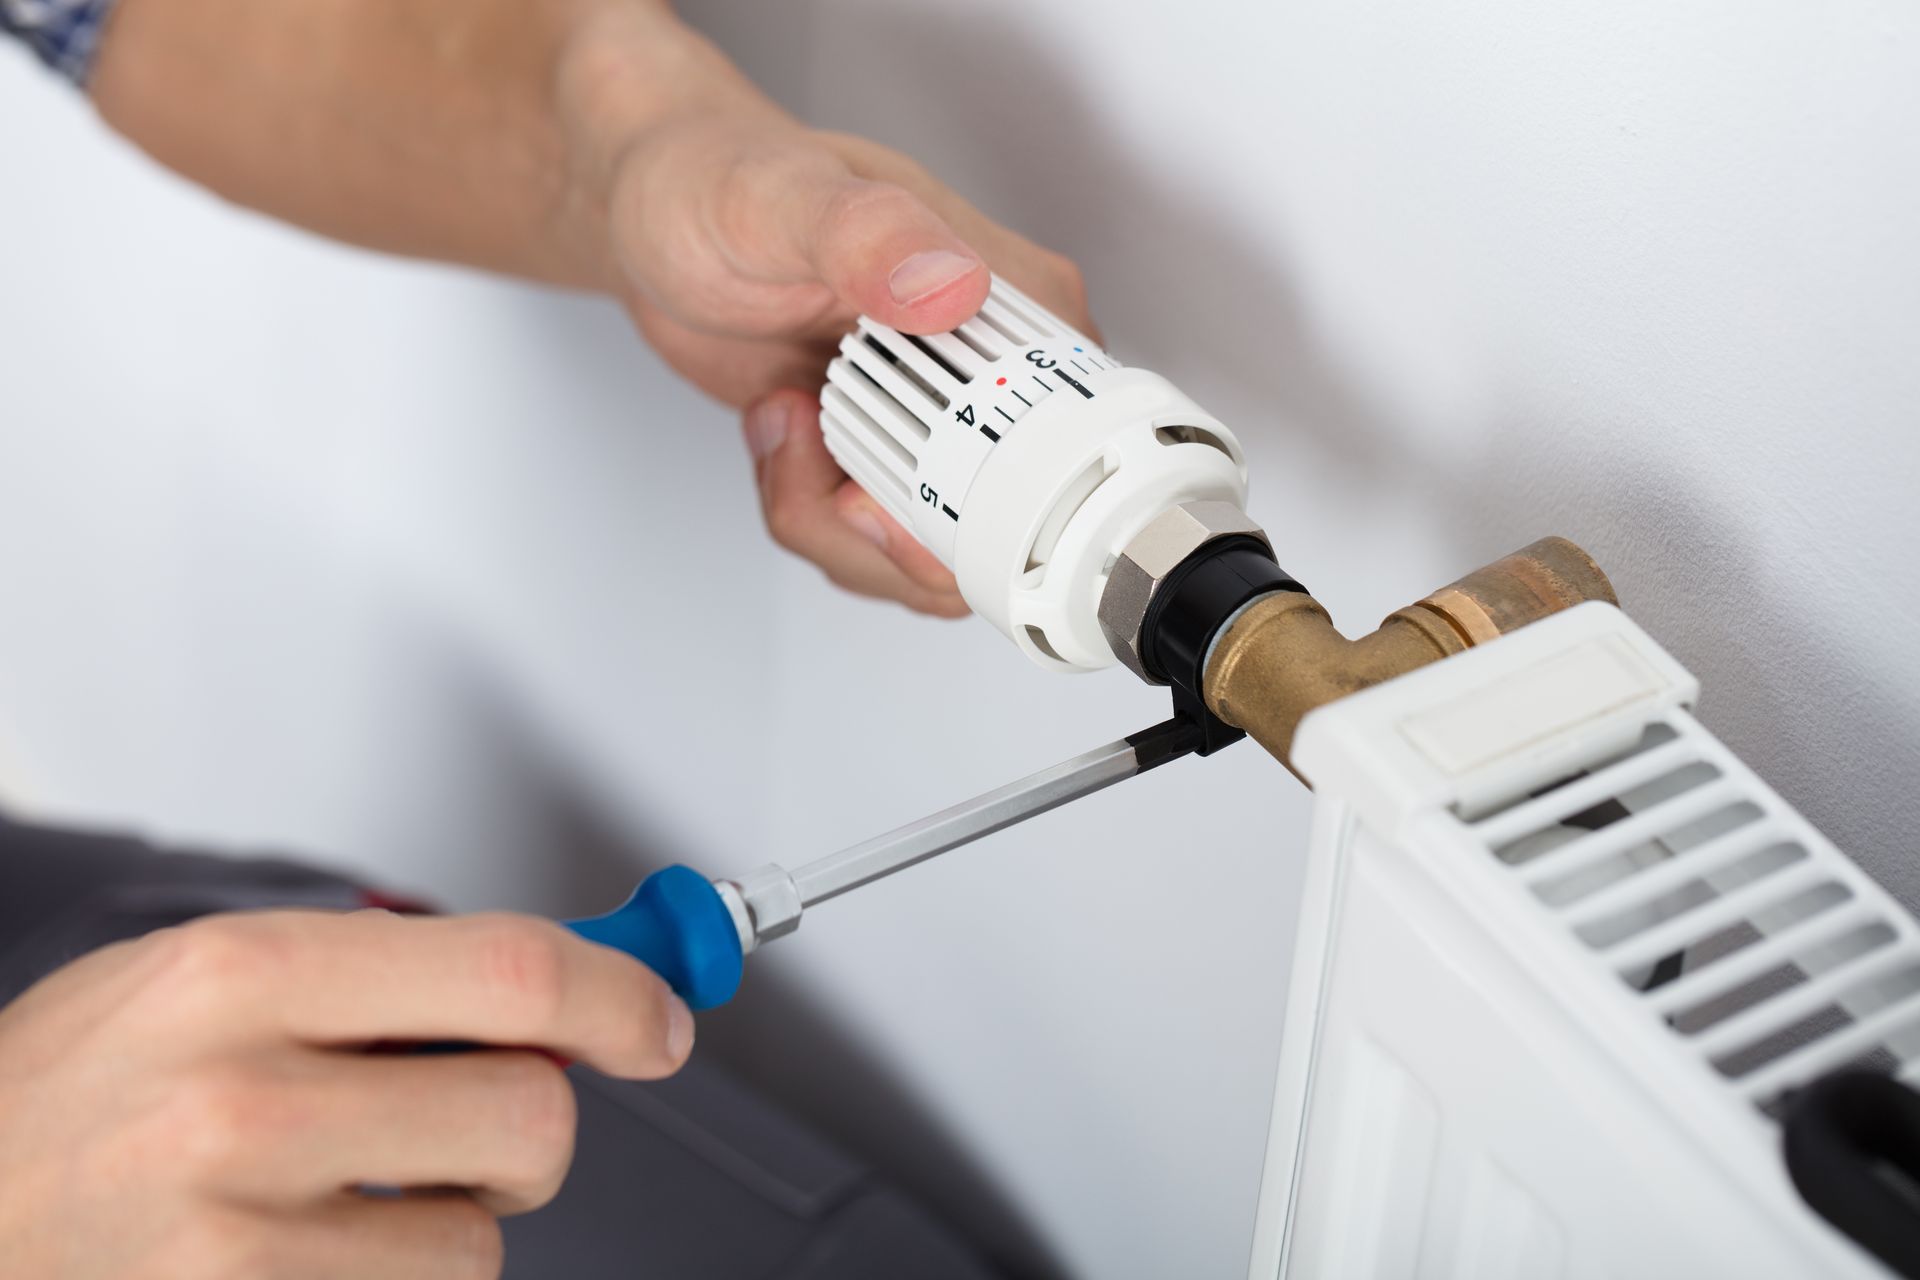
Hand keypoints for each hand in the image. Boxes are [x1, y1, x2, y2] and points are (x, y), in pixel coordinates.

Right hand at [0, 909, 691, 1277]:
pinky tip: (307, 1257)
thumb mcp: (199, 980)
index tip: (658, 1020)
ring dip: (450, 1222)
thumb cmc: (68, 1100)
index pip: (509, 970)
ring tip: (346, 1199)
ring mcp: (234, 1240)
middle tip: (483, 1121)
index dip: (619, 994)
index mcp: (242, 975)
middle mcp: (241, 1102)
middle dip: (536, 1124)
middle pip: (527, 1113)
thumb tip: (562, 985)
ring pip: (480, 1240)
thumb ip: (375, 973)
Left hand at [557, 10, 1096, 614]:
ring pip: (931, 560)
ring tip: (783, 424)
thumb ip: (869, 236)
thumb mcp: (783, 199)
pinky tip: (781, 435)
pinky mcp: (893, 462)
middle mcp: (1004, 376)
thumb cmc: (721, 182)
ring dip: (834, 527)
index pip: (1065, 454)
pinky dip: (814, 518)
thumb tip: (952, 287)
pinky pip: (877, 548)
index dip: (984, 513)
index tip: (880, 496)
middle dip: (887, 535)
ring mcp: (948, 429)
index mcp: (1024, 307)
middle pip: (1000, 537)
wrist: (664, 218)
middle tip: (817, 467)